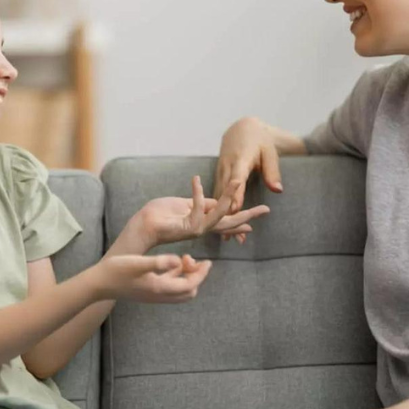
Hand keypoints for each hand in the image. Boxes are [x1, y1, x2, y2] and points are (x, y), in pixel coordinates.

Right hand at [93, 253, 210, 302]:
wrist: (99, 284)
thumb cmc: (117, 270)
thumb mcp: (138, 263)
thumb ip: (159, 262)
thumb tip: (178, 260)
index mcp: (160, 288)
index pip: (190, 285)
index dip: (201, 274)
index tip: (208, 261)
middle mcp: (159, 296)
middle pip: (189, 292)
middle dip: (196, 277)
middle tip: (193, 260)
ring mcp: (154, 296)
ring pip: (180, 291)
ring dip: (187, 277)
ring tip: (185, 259)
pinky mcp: (148, 292)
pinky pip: (170, 288)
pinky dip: (176, 277)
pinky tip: (172, 264)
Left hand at [133, 176, 268, 247]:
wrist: (141, 226)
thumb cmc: (158, 215)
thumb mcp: (183, 204)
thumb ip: (199, 203)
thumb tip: (214, 200)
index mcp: (202, 222)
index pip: (227, 219)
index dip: (243, 217)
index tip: (261, 212)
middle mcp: (202, 228)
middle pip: (231, 222)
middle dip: (248, 215)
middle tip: (266, 209)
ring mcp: (195, 229)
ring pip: (219, 214)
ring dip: (228, 196)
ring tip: (237, 180)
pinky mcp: (186, 227)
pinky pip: (197, 208)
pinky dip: (197, 193)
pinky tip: (195, 180)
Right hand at [215, 117, 282, 242]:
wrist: (242, 128)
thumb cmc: (260, 141)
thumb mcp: (269, 153)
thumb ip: (272, 171)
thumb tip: (278, 190)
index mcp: (240, 160)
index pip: (236, 180)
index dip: (234, 195)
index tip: (234, 210)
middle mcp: (227, 167)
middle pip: (225, 193)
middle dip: (228, 214)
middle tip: (233, 235)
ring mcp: (220, 171)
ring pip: (218, 196)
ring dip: (221, 217)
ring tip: (226, 239)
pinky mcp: (218, 175)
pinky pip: (217, 195)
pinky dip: (218, 211)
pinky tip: (220, 228)